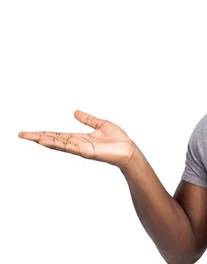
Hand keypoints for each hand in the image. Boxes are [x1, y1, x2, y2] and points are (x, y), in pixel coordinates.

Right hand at [18, 110, 136, 168]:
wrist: (129, 149)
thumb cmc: (118, 140)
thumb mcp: (101, 124)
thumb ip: (88, 119)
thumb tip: (75, 112)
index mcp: (79, 138)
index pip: (57, 135)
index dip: (43, 133)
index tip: (29, 133)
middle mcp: (77, 144)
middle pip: (54, 140)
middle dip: (37, 137)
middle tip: (21, 135)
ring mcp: (81, 149)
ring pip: (58, 143)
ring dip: (44, 140)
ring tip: (30, 137)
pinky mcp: (86, 152)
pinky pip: (69, 146)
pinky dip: (58, 143)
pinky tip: (47, 141)